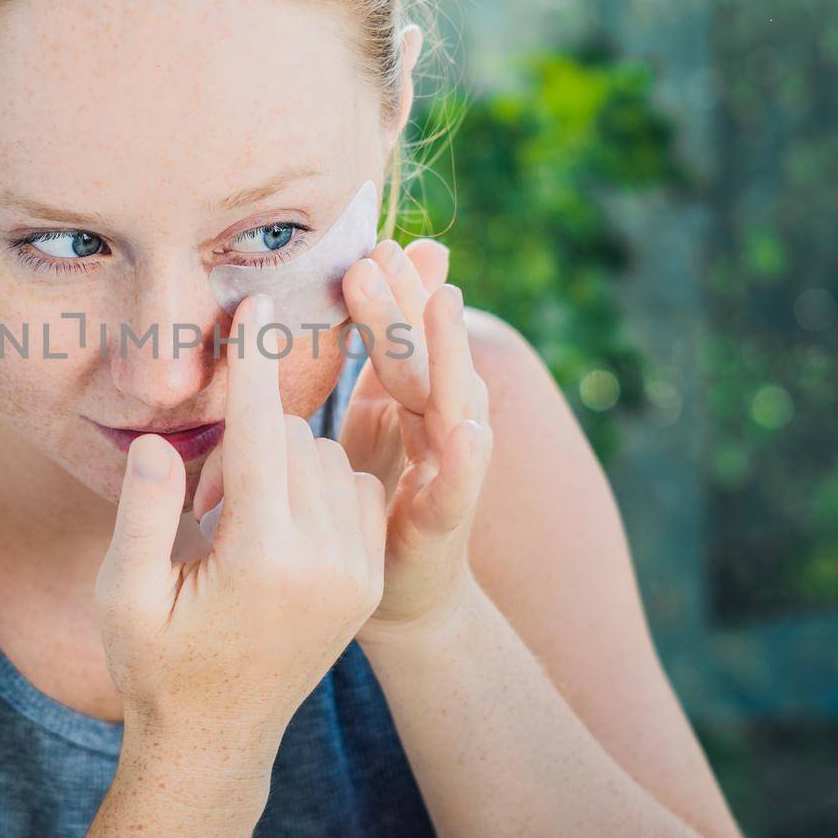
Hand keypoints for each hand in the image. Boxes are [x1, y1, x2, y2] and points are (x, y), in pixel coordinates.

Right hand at [95, 292, 388, 761]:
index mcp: (265, 562)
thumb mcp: (124, 596)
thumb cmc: (156, 666)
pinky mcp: (368, 578)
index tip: (255, 301)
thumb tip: (163, 440)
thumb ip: (143, 514)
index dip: (253, 364)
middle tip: (204, 501)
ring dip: (283, 464)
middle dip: (250, 443)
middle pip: (296, 442)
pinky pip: (352, 488)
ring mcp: (357, 574)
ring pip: (328, 460)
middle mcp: (327, 564)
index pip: (264, 435)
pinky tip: (274, 526)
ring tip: (234, 525)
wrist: (216, 738)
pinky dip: (316, 484)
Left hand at [337, 238, 493, 641]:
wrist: (399, 596)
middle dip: (406, 302)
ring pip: (454, 401)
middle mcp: (446, 423)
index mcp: (419, 396)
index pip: (404, 332)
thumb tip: (373, 269)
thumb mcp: (372, 417)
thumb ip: (379, 353)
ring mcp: (452, 470)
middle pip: (430, 353)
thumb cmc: (375, 499)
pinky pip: (459, 487)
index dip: (393, 289)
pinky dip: (465, 460)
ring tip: (443, 305)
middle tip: (377, 254)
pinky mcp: (446, 522)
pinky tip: (466, 432)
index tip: (372, 242)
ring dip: (448, 353)